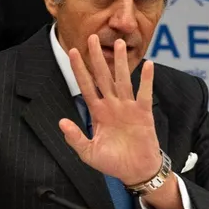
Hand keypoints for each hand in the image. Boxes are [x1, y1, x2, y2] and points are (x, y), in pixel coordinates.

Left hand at [59, 35, 161, 185]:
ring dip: (120, 62)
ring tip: (119, 43)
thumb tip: (61, 122)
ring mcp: (128, 107)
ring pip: (123, 80)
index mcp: (98, 112)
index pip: (86, 86)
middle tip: (92, 37)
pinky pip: (145, 93)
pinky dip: (147, 79)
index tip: (72, 52)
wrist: (135, 171)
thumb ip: (75, 137)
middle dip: (97, 57)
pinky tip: (148, 64)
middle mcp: (112, 105)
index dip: (79, 69)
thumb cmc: (112, 162)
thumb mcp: (88, 152)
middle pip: (103, 77)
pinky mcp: (143, 113)